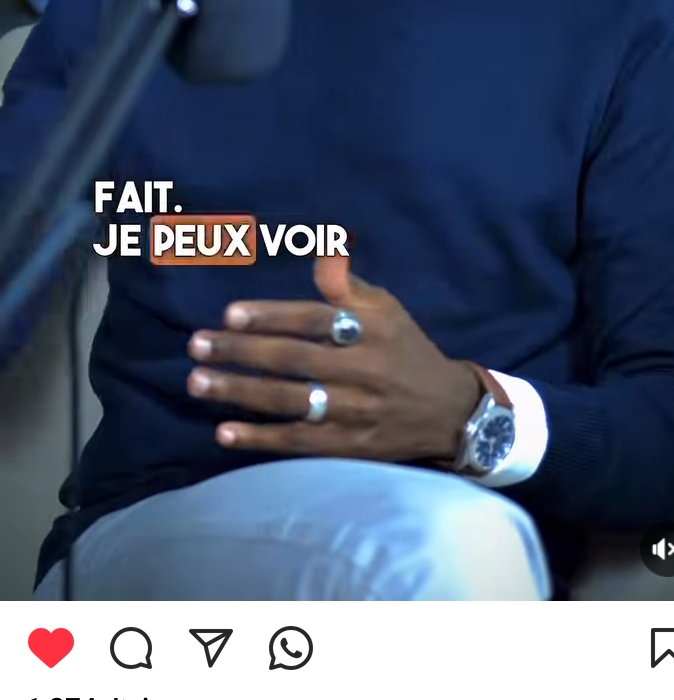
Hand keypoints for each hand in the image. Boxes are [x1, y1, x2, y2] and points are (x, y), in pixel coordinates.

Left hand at [186, 256, 487, 463]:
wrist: (448, 412)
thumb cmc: (405, 350)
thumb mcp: (387, 310)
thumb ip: (347, 286)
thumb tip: (321, 253)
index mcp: (372, 330)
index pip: (314, 320)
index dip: (271, 316)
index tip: (229, 314)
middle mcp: (364, 370)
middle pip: (293, 360)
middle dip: (241, 352)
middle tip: (197, 346)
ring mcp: (355, 412)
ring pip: (289, 401)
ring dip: (239, 392)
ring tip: (198, 382)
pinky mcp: (349, 446)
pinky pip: (298, 442)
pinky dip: (260, 438)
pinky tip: (224, 432)